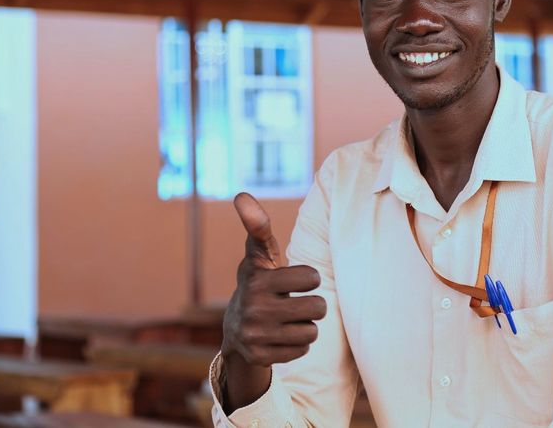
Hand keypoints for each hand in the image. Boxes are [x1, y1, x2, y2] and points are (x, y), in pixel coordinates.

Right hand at [221, 192, 325, 409]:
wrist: (235, 329)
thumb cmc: (258, 283)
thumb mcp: (258, 256)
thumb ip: (258, 227)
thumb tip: (242, 195)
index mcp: (257, 281)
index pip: (312, 278)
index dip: (310, 278)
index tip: (298, 279)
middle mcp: (254, 310)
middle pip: (318, 308)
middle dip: (313, 305)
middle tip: (297, 303)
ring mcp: (256, 336)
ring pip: (312, 332)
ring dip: (306, 326)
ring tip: (289, 320)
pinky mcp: (260, 357)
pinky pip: (302, 351)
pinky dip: (297, 345)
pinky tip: (282, 337)